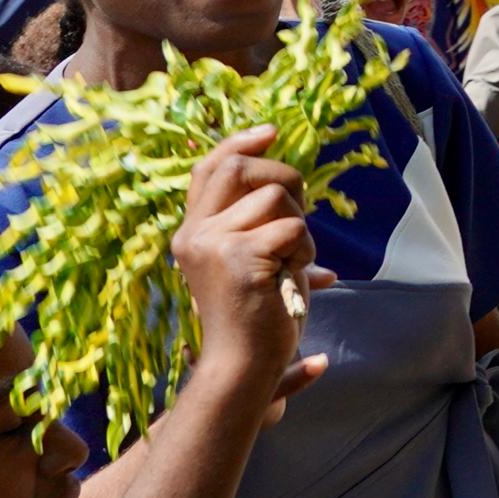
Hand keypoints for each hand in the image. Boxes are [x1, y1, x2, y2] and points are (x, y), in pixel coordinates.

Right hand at [172, 125, 321, 410]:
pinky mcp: (237, 258)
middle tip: (300, 213)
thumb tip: (290, 186)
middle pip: (239, 168)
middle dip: (284, 178)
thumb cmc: (258, 315)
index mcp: (193, 231)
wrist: (244, 365)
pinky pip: (291, 228)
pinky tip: (292, 278)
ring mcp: (210, 244)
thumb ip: (262, 223)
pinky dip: (305, 251)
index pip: (208, 168)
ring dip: (300, 228)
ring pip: (275, 198)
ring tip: (290, 265)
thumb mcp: (257, 259)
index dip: (239, 143)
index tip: (271, 132)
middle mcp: (194, 233)